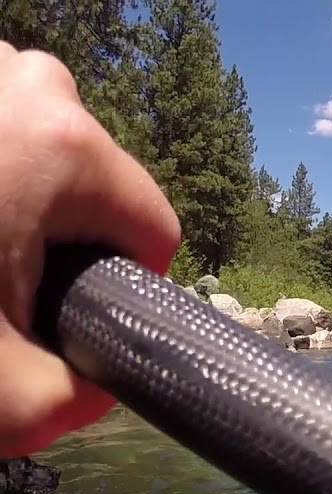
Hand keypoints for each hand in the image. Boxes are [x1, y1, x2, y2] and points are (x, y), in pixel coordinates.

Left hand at [0, 44, 179, 455]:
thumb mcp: (6, 401)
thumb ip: (86, 398)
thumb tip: (105, 384)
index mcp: (66, 150)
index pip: (150, 229)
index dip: (118, 291)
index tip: (60, 319)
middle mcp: (22, 86)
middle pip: (90, 177)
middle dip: (54, 235)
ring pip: (29, 137)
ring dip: (8, 193)